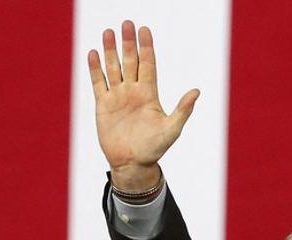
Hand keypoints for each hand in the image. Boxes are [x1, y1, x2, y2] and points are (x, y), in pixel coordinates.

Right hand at [88, 21, 198, 189]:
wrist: (133, 164)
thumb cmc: (155, 148)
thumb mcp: (172, 129)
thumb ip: (183, 109)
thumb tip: (196, 92)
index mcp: (149, 94)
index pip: (148, 64)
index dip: (146, 47)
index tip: (145, 30)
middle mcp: (133, 92)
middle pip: (130, 61)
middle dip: (128, 43)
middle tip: (127, 23)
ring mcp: (118, 97)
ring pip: (113, 67)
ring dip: (110, 50)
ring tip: (109, 32)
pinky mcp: (103, 105)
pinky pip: (98, 82)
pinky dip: (95, 68)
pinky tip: (94, 53)